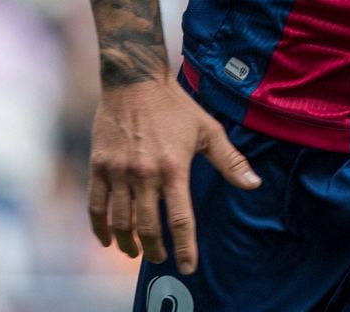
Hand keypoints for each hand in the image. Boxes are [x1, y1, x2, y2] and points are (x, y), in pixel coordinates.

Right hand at [88, 77, 260, 274]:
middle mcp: (144, 174)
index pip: (180, 219)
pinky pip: (95, 206)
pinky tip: (107, 239)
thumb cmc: (176, 107)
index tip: (187, 267)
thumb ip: (230, 160)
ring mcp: (118, 172)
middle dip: (155, 249)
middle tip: (161, 258)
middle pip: (148, 226)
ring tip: (136, 252)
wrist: (134, 82)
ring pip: (121, 221)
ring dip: (128, 243)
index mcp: (174, 167)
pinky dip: (100, 227)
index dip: (185, 247)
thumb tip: (254, 184)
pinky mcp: (98, 167)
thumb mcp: (208, 130)